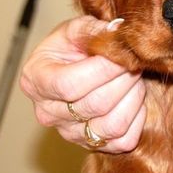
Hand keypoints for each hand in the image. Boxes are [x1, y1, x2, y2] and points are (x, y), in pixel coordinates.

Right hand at [19, 16, 145, 152]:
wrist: (73, 68)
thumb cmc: (71, 48)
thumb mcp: (74, 30)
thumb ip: (92, 29)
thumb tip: (118, 32)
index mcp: (37, 81)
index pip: (71, 84)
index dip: (104, 69)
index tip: (124, 54)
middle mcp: (49, 113)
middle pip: (95, 105)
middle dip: (124, 80)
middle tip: (134, 62)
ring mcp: (70, 133)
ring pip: (112, 126)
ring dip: (133, 98)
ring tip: (135, 78)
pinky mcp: (91, 144)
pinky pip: (123, 141)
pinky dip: (136, 119)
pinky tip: (133, 99)